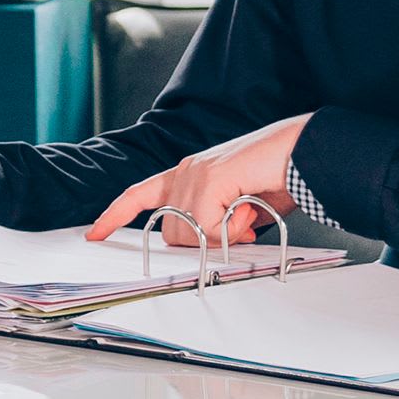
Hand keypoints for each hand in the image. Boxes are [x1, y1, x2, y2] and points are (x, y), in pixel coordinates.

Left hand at [85, 115, 310, 244]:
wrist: (304, 152)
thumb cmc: (276, 178)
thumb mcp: (238, 210)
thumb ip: (216, 225)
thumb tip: (208, 245)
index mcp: (186, 175)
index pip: (137, 195)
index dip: (114, 216)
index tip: (94, 234)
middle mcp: (184, 172)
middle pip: (173, 234)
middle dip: (206, 243)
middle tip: (240, 228)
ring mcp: (194, 174)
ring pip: (190, 236)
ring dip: (225, 235)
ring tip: (248, 211)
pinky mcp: (209, 179)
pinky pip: (210, 229)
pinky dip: (233, 229)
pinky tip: (249, 209)